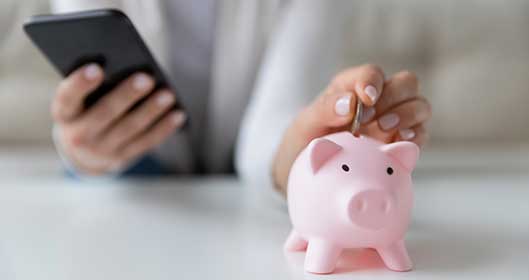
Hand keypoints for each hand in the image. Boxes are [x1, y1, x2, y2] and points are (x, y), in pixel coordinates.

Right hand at [52, 63, 185, 174]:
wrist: (83, 155)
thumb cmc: (85, 111)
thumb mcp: (80, 101)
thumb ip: (94, 86)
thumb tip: (129, 66)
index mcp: (64, 114)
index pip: (67, 98)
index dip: (80, 84)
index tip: (96, 68)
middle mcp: (78, 136)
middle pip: (105, 113)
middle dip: (127, 95)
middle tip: (146, 78)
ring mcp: (101, 150)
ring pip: (130, 128)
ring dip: (151, 111)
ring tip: (167, 94)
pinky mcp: (122, 158)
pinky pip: (146, 142)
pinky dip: (164, 128)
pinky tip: (178, 114)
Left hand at [272, 64, 430, 194]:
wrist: (308, 172)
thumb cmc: (305, 142)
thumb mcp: (305, 124)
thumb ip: (324, 109)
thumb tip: (350, 103)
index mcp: (352, 87)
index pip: (372, 73)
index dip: (372, 81)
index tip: (366, 98)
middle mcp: (379, 100)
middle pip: (407, 83)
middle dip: (394, 97)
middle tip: (371, 119)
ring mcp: (393, 121)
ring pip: (420, 105)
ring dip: (407, 115)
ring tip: (383, 130)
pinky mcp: (400, 144)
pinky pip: (421, 135)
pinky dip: (416, 137)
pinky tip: (400, 143)